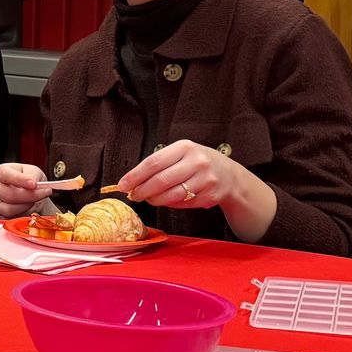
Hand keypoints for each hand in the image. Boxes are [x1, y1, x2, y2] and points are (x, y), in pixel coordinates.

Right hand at [0, 163, 45, 217]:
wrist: (30, 196)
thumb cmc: (29, 182)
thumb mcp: (34, 172)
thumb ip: (33, 176)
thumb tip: (33, 185)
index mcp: (0, 172)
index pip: (6, 175)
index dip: (20, 180)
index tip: (34, 185)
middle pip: (9, 195)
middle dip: (30, 196)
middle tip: (43, 193)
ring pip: (9, 210)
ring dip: (27, 207)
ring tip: (36, 202)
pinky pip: (10, 219)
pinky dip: (23, 216)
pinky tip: (29, 209)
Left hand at [117, 140, 246, 210]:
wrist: (229, 175)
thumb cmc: (197, 163)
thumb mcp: (180, 154)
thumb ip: (159, 164)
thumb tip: (131, 182)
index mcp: (185, 147)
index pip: (153, 163)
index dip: (135, 176)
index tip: (122, 185)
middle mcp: (197, 162)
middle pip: (160, 181)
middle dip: (142, 191)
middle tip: (133, 196)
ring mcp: (205, 180)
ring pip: (170, 196)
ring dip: (154, 200)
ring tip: (149, 199)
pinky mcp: (210, 196)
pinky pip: (182, 204)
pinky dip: (170, 204)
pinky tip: (168, 200)